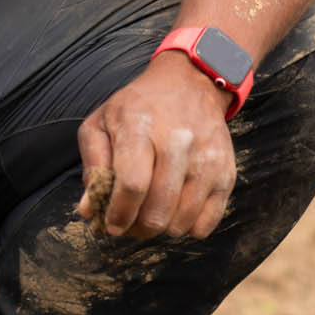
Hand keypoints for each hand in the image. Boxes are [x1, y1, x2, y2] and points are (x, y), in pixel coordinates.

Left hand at [77, 54, 236, 241]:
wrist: (190, 84)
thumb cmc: (138, 107)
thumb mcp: (101, 122)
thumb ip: (93, 165)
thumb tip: (88, 210)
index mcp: (140, 126)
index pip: (132, 184)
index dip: (119, 214)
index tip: (111, 225)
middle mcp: (178, 142)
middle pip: (158, 210)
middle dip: (138, 228)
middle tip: (130, 226)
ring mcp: (206, 159)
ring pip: (182, 221)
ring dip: (162, 230)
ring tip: (151, 216)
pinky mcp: (226, 173)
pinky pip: (207, 222)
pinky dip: (188, 228)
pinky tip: (176, 212)